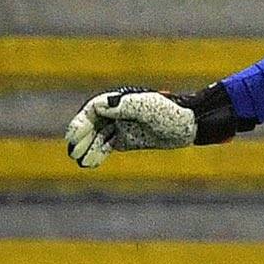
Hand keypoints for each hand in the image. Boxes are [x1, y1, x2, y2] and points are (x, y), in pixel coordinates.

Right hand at [64, 82, 251, 168]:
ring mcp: (122, 126)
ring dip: (87, 148)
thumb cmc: (172, 113)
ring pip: (98, 136)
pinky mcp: (127, 139)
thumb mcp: (149, 108)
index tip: (74, 136)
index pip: (94, 109)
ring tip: (79, 161)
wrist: (190, 125)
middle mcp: (118, 112)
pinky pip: (107, 145)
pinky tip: (89, 163)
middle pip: (93, 123)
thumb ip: (125, 106)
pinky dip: (97, 153)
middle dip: (81, 137)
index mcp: (121, 100)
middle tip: (72, 152)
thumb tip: (99, 106)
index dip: (82, 122)